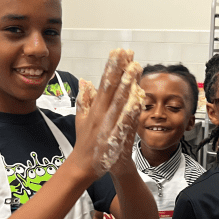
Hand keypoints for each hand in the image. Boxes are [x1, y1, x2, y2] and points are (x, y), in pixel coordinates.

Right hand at [70, 49, 143, 178]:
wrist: (84, 166)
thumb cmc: (85, 142)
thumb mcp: (81, 118)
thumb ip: (84, 99)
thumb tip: (85, 80)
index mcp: (94, 109)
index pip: (104, 84)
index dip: (112, 67)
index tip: (119, 51)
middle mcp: (100, 115)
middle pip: (112, 89)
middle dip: (120, 71)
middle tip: (130, 55)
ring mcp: (107, 126)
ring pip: (119, 102)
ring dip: (127, 85)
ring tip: (135, 70)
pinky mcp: (114, 139)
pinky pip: (124, 123)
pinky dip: (130, 111)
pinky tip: (138, 100)